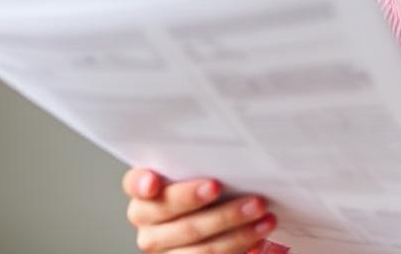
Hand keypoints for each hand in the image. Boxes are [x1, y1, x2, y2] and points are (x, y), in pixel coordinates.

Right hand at [122, 168, 276, 252]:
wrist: (208, 221)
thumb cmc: (205, 187)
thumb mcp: (201, 172)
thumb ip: (203, 166)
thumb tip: (235, 156)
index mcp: (144, 192)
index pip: (135, 184)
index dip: (143, 183)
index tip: (154, 182)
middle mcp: (146, 221)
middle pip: (179, 219)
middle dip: (219, 211)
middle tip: (253, 200)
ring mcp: (161, 247)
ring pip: (199, 245)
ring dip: (238, 231)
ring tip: (265, 218)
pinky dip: (239, 246)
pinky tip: (259, 237)